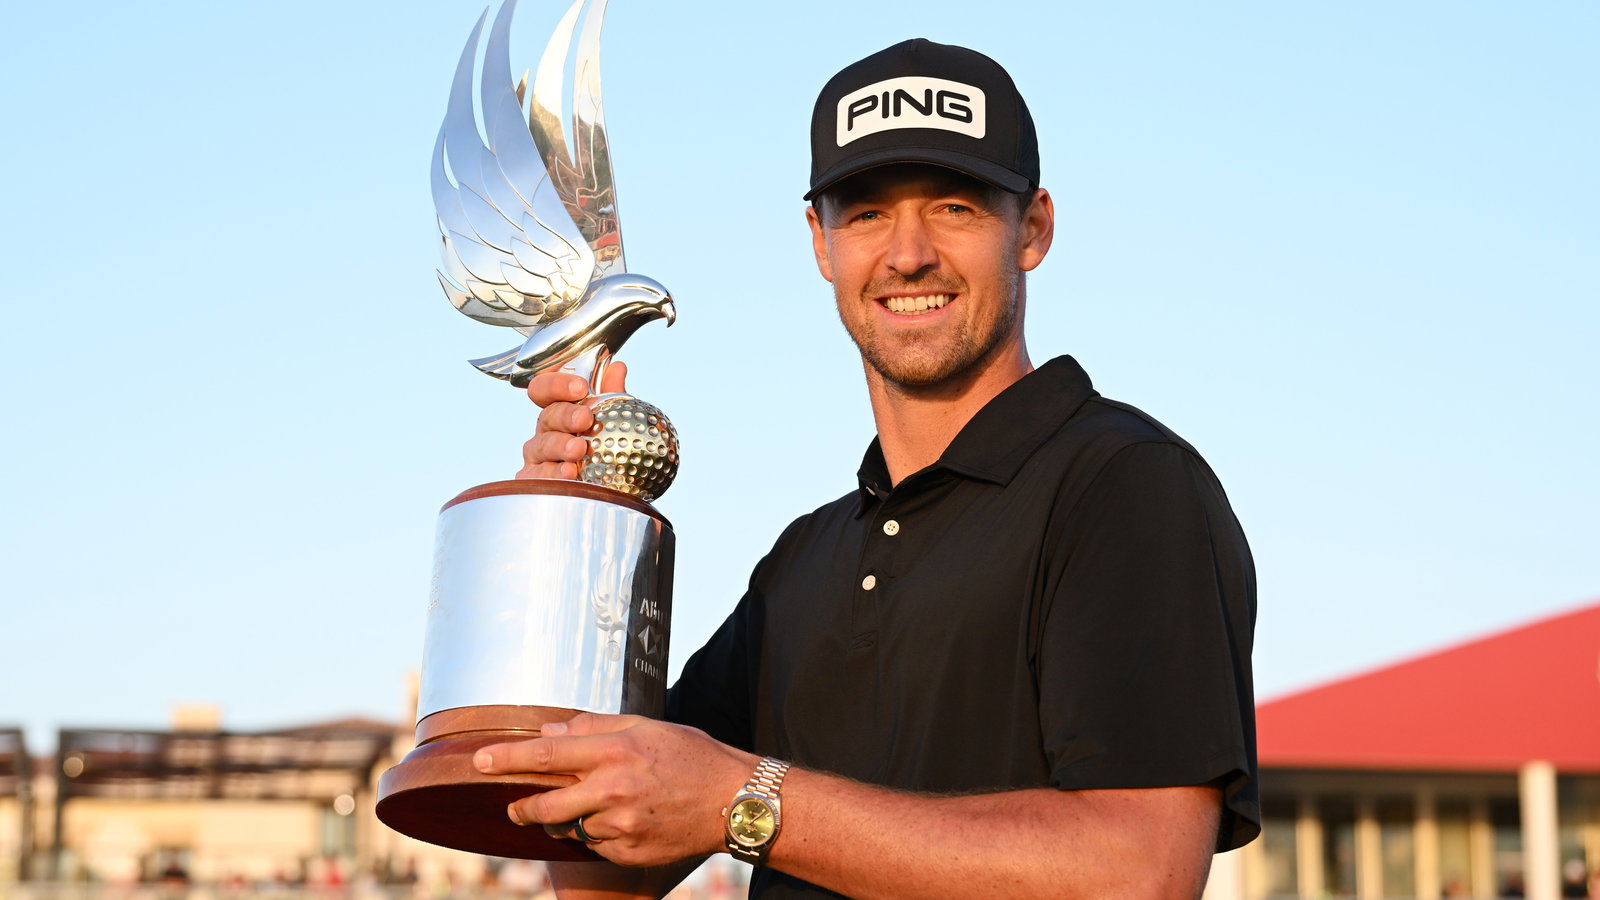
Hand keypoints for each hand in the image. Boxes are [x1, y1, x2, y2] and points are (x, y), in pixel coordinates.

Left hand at [474, 713, 755, 867]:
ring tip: (593, 805)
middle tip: (515, 805)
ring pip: (568, 827)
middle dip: (522, 806)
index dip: (507, 758)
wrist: (732, 801)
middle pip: (544, 804)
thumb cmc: (691, 755)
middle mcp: (612, 790)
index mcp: (615, 752)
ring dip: (566, 819)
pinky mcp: (627, 852)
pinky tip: (621, 821)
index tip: (479, 760)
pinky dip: (595, 834)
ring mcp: (619, 826)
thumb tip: (550, 732)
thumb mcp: (646, 727)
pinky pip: (593, 845)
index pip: (546, 755)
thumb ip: (595, 728)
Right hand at [516, 362, 627, 479]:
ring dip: (560, 446)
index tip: (580, 387)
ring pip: (540, 446)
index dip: (557, 384)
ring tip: (578, 450)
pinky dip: (553, 474)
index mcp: (558, 410)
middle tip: (585, 419)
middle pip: (547, 416)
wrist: (609, 491)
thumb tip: (618, 368)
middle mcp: (544, 431)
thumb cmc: (604, 449)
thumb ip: (613, 396)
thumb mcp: (612, 421)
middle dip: (566, 415)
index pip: (544, 389)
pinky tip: (570, 474)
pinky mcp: (533, 481)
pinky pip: (538, 476)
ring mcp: (537, 457)